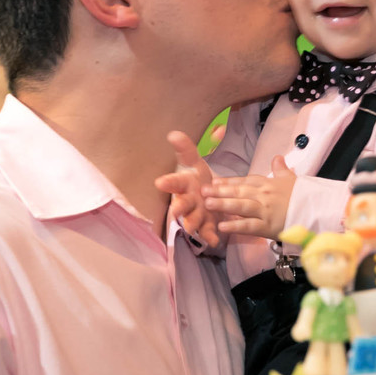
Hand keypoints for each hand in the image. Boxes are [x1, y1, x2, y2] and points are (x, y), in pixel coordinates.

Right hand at [153, 131, 219, 249]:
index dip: (168, 182)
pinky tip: (214, 241)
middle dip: (179, 207)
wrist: (207, 196)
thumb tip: (174, 133)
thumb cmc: (197, 178)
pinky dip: (210, 237)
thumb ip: (186, 148)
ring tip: (193, 228)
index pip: (174, 182)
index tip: (160, 182)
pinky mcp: (207, 224)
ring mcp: (196, 214)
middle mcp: (187, 201)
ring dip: (193, 224)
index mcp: (184, 184)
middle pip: (181, 204)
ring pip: (192, 220)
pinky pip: (208, 232)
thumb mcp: (193, 161)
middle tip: (175, 211)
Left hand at [202, 156, 295, 237]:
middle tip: (202, 191)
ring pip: (241, 206)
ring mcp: (265, 211)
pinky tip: (222, 227)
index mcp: (268, 184)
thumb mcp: (292, 179)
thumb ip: (281, 169)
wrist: (317, 210)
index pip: (245, 181)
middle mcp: (264, 195)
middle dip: (220, 191)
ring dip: (223, 204)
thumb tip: (277, 157)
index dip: (228, 181)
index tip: (214, 181)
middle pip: (239, 191)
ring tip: (207, 204)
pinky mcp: (268, 226)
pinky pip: (249, 226)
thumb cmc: (304, 196)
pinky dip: (236, 226)